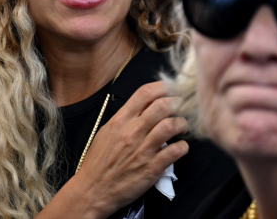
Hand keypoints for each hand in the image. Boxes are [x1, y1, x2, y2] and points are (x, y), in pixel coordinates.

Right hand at [74, 80, 188, 216]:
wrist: (93, 190)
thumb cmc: (99, 162)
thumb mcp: (106, 132)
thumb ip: (125, 118)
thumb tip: (144, 107)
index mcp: (120, 120)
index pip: (144, 93)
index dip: (162, 87)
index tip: (170, 89)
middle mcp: (132, 132)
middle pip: (162, 106)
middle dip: (177, 103)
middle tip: (181, 108)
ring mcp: (142, 150)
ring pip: (171, 126)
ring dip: (182, 124)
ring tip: (182, 127)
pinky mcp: (151, 168)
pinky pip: (175, 151)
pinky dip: (183, 146)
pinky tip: (180, 147)